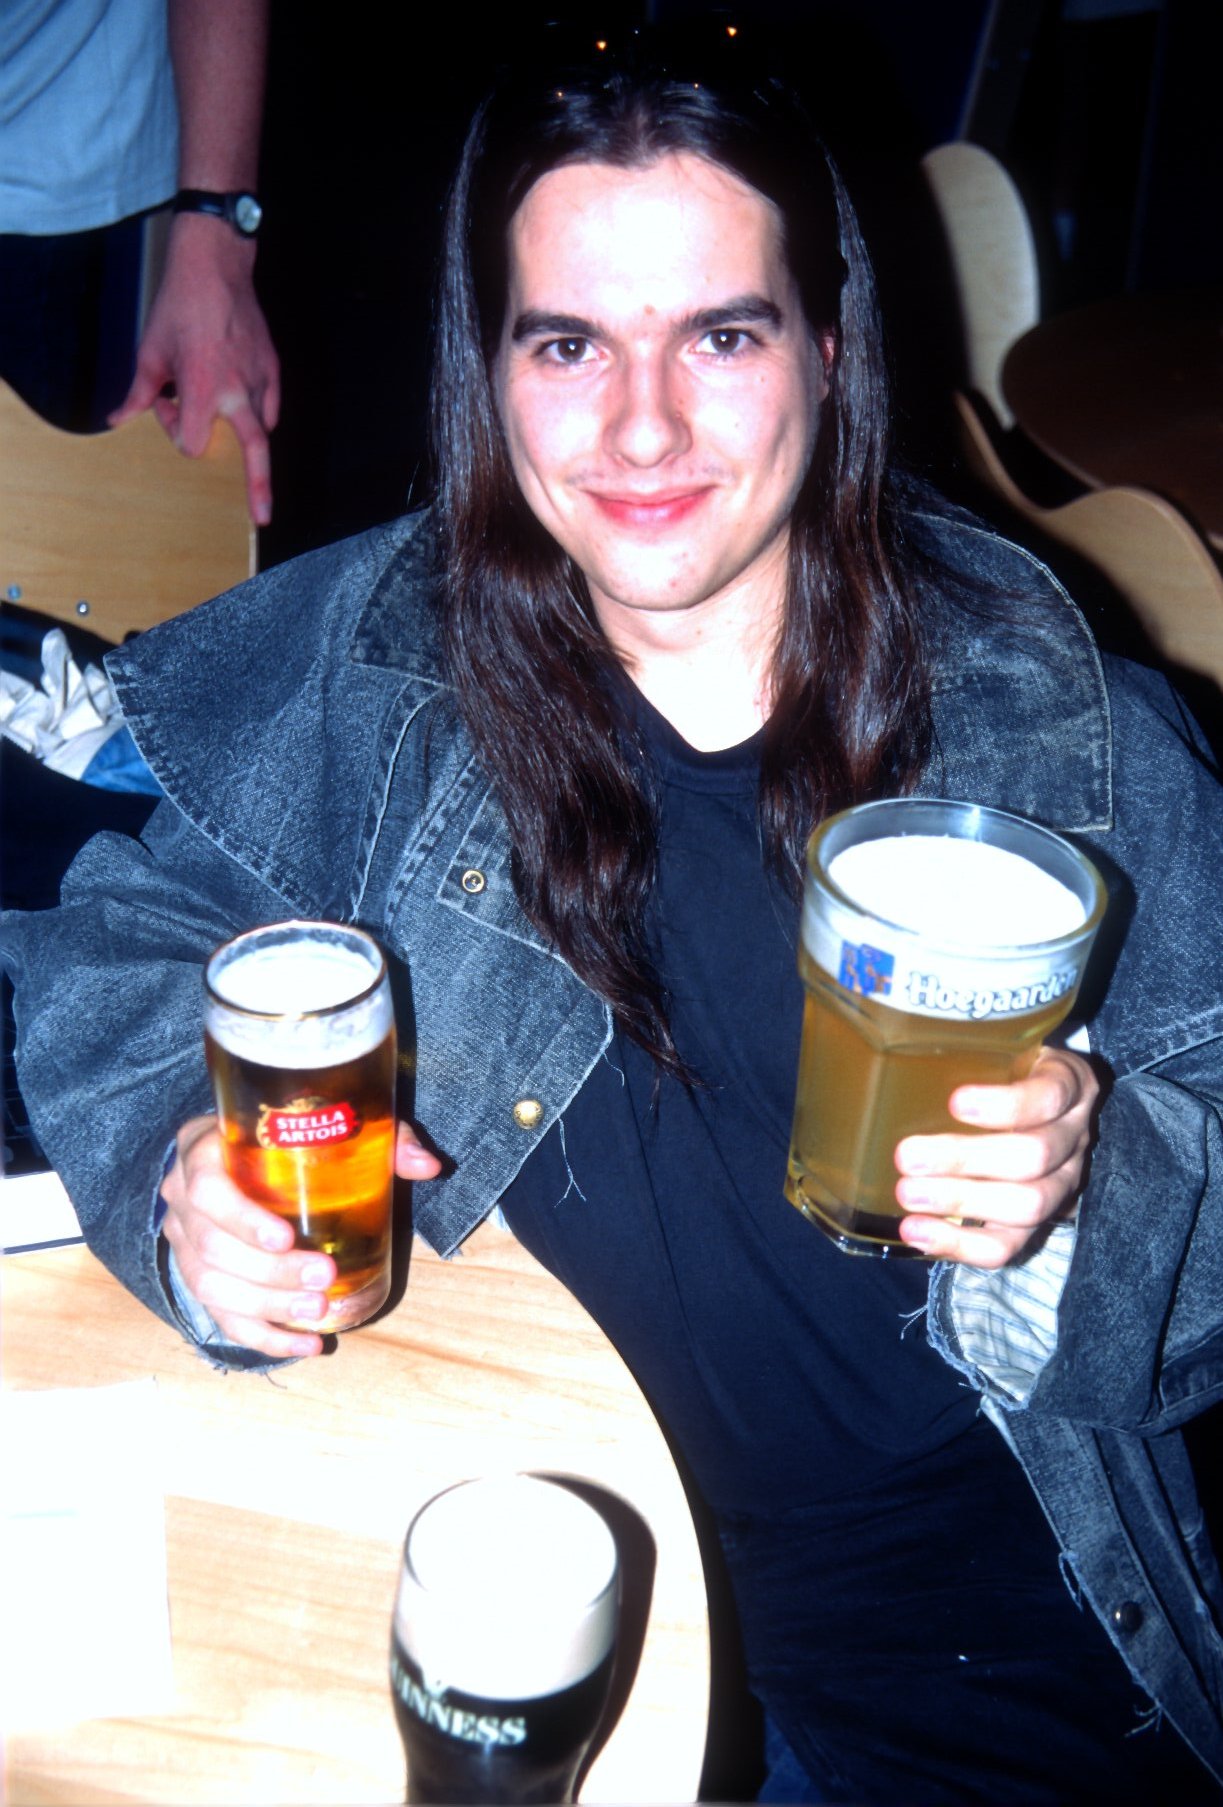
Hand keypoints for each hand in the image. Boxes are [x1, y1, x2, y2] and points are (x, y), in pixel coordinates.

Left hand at [108, 214, 279, 524]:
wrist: (215, 266)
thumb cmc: (179, 306)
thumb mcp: (150, 352)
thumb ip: (140, 393)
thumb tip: (119, 419)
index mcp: (204, 391)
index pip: (192, 442)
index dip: (174, 431)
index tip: (165, 405)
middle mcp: (237, 393)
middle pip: (255, 455)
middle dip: (258, 489)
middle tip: (261, 517)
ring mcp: (260, 382)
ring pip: (258, 428)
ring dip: (240, 430)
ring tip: (234, 426)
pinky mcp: (273, 369)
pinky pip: (270, 407)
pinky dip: (258, 412)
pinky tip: (243, 400)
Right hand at [161, 1116, 441, 1358]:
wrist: (235, 1157)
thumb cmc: (286, 1138)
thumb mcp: (324, 1125)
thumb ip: (376, 1137)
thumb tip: (428, 1165)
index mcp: (203, 1150)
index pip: (206, 1187)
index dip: (241, 1218)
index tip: (285, 1237)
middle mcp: (182, 1199)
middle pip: (212, 1247)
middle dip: (270, 1272)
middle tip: (323, 1277)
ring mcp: (184, 1242)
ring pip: (212, 1287)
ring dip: (267, 1306)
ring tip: (317, 1311)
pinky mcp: (198, 1278)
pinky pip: (222, 1317)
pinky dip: (264, 1337)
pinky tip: (306, 1344)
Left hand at [892, 1048, 1099, 1267]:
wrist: (1041, 1109)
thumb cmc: (1005, 1071)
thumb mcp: (1000, 1048)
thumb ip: (965, 1050)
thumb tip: (886, 1057)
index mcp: (1069, 1084)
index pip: (1050, 1096)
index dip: (1007, 1105)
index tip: (955, 1102)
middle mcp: (1074, 1136)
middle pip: (1034, 1156)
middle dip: (965, 1159)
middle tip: (907, 1156)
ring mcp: (1063, 1184)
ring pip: (1027, 1205)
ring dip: (960, 1201)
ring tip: (907, 1193)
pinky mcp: (1039, 1224)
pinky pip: (1009, 1246)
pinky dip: (960, 1245)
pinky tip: (916, 1232)